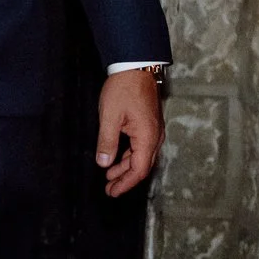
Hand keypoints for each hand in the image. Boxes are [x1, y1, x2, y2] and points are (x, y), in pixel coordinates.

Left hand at [96, 67, 161, 197]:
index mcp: (147, 137)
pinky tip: (117, 159)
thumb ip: (107, 142)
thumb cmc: (123, 88)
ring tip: (109, 177)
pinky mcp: (149, 124)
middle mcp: (155, 136)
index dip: (125, 183)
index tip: (112, 192)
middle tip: (109, 189)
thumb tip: (103, 164)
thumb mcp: (109, 116)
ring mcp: (153, 130)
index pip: (139, 170)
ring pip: (141, 157)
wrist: (136, 66)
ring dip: (126, 168)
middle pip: (142, 166)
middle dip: (125, 179)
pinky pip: (141, 147)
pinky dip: (129, 156)